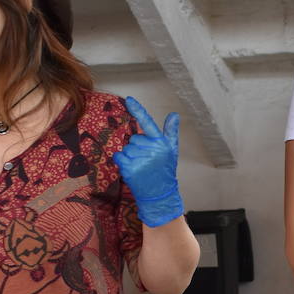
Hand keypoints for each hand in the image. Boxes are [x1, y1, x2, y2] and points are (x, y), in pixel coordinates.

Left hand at [114, 96, 183, 226]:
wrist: (160, 195)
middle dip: (137, 148)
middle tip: (146, 162)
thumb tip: (174, 115)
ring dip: (130, 157)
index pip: (148, 123)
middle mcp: (152, 150)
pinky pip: (119, 157)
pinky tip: (132, 170)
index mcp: (161, 143)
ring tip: (141, 168)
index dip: (138, 110)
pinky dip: (122, 162)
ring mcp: (141, 159)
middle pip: (134, 139)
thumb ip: (171, 132)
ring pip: (126, 148)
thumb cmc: (165, 172)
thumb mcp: (171, 151)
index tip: (129, 99)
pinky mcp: (130, 168)